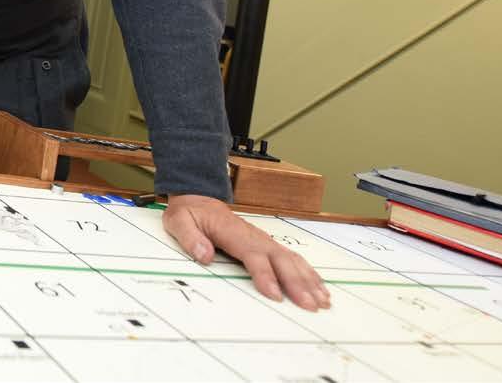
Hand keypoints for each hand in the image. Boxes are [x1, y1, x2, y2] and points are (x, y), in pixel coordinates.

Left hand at [162, 194, 330, 310]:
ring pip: (290, 259)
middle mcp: (253, 236)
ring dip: (308, 279)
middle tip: (310, 306)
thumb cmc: (189, 212)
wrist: (198, 196)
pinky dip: (308, 273)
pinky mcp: (267, 244)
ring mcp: (262, 239)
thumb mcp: (178, 221)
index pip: (253, 254)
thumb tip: (203, 254)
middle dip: (296, 283)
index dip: (265, 275)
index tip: (275, 295)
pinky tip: (320, 287)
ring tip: (322, 300)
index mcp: (232, 232)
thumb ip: (189, 237)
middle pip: (279, 259)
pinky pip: (291, 258)